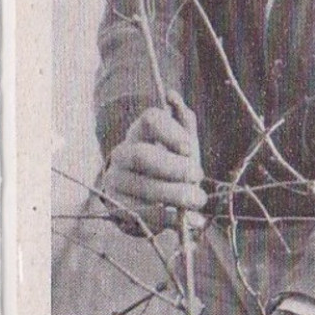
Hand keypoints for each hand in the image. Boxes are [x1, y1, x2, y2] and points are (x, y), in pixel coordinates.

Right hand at [102, 90, 206, 233]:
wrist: (146, 200)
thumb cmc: (169, 166)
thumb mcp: (179, 144)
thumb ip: (182, 121)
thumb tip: (172, 95)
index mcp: (140, 132)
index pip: (150, 119)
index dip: (172, 132)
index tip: (189, 149)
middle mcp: (122, 154)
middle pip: (142, 156)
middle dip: (174, 168)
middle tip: (197, 177)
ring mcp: (116, 181)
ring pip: (142, 186)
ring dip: (175, 194)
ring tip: (197, 200)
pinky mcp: (119, 207)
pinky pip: (142, 213)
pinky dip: (167, 218)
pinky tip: (184, 219)